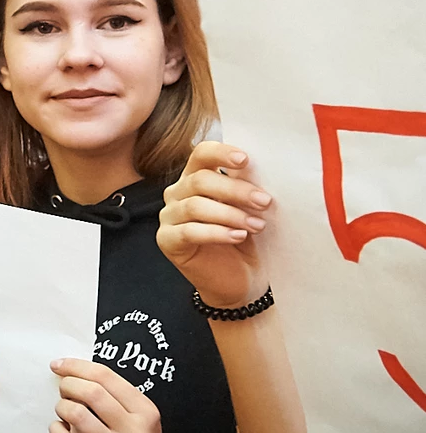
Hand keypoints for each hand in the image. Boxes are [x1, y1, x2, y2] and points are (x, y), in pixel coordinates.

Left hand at [48, 358, 192, 432]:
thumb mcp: (141, 417)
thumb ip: (115, 396)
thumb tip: (75, 372)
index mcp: (145, 412)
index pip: (106, 377)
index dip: (77, 366)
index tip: (60, 365)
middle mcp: (132, 431)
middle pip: (90, 393)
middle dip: (68, 385)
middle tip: (64, 388)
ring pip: (75, 414)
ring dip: (62, 406)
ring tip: (64, 409)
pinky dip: (56, 428)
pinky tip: (60, 428)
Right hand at [158, 141, 271, 308]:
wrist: (240, 278)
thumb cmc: (245, 239)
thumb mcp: (248, 208)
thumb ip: (245, 186)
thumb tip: (261, 168)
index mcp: (195, 178)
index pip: (200, 155)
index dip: (221, 153)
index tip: (245, 160)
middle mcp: (178, 194)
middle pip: (199, 180)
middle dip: (235, 190)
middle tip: (264, 201)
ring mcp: (169, 217)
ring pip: (194, 206)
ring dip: (230, 214)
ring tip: (257, 225)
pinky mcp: (167, 241)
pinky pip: (188, 232)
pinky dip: (217, 233)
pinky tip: (238, 237)